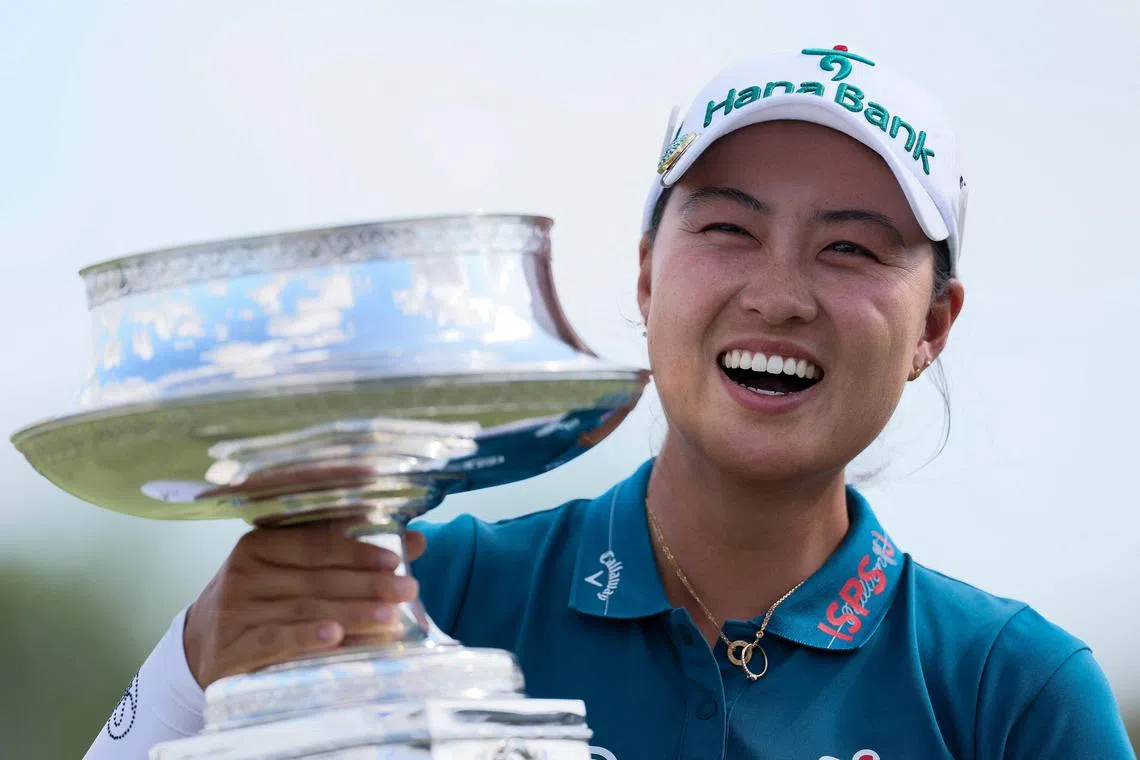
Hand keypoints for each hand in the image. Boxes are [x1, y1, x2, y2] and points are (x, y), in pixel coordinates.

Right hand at [182, 522, 425, 687]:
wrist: (203, 646)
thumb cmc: (262, 601)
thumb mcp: (294, 570)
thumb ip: (347, 554)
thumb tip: (417, 541)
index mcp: (259, 545)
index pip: (315, 545)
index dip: (357, 551)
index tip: (396, 560)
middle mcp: (243, 574)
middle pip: (317, 579)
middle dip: (368, 585)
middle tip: (408, 591)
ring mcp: (234, 611)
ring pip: (305, 610)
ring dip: (352, 614)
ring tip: (391, 618)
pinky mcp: (231, 648)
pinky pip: (275, 641)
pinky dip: (307, 638)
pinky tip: (336, 637)